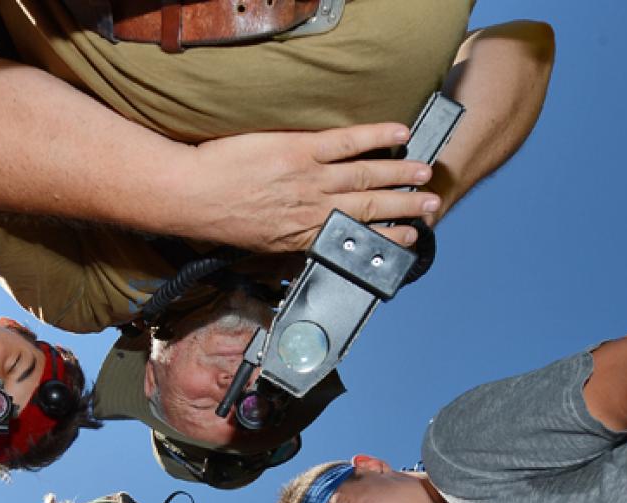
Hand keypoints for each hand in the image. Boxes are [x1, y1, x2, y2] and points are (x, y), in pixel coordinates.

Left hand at [184, 123, 438, 252]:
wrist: (194, 197)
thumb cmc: (217, 220)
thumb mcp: (257, 244)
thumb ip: (286, 240)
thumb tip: (301, 241)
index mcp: (303, 235)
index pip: (353, 234)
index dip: (385, 236)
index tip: (408, 238)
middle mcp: (314, 209)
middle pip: (370, 206)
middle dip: (405, 207)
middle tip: (432, 205)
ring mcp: (311, 178)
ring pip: (366, 176)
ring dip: (400, 175)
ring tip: (425, 174)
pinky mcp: (301, 150)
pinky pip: (347, 143)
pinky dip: (375, 137)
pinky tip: (397, 133)